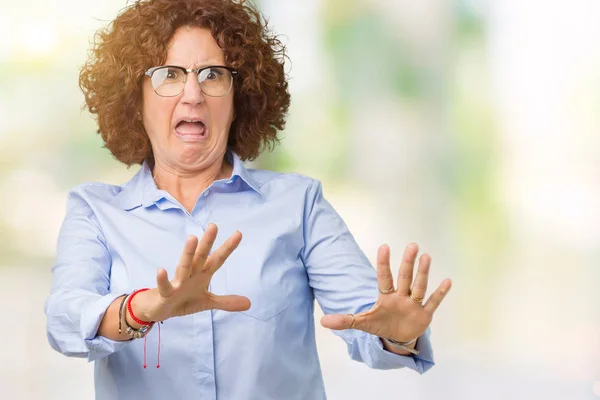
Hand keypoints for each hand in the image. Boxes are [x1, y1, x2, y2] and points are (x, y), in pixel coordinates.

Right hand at [132, 223, 250, 321]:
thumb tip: (249, 303)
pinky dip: (162, 279)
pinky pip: (164, 286)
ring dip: (188, 253)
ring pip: (184, 266)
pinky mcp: (165, 293)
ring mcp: (178, 282)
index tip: (239, 233)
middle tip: (214, 226)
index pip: (217, 260)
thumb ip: (226, 301)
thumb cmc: (183, 300)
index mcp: (202, 275)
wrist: (159, 310)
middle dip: (207, 242)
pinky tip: (161, 270)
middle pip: (201, 257)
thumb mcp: (207, 302)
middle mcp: (191, 274)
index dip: (227, 248)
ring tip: (192, 238)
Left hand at [320, 243, 450, 342]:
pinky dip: (440, 293)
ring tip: (427, 256)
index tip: (384, 246)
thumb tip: (323, 322)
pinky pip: (433, 302)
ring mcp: (413, 304)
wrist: (398, 338)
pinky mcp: (424, 315)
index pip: (384, 277)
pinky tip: (447, 280)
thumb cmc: (381, 324)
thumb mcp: (363, 323)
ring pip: (419, 287)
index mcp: (385, 296)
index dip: (383, 263)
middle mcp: (401, 296)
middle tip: (412, 245)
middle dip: (407, 263)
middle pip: (404, 277)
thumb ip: (345, 320)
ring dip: (423, 273)